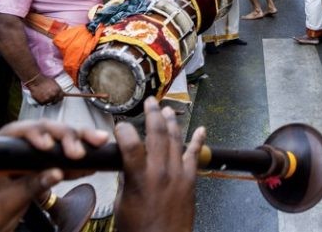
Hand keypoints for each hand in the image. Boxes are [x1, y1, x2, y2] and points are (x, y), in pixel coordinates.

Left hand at [0, 120, 108, 231]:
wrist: (2, 217)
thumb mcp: (11, 199)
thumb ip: (32, 185)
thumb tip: (56, 173)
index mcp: (5, 148)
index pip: (22, 131)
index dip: (37, 134)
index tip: (48, 146)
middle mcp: (23, 143)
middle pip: (48, 130)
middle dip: (68, 137)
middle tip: (79, 152)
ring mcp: (39, 149)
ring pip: (63, 137)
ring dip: (82, 140)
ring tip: (99, 141)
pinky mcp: (51, 160)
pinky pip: (68, 153)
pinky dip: (82, 158)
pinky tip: (92, 162)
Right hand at [26, 75, 63, 105]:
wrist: (35, 81)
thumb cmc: (44, 81)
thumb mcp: (54, 83)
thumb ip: (59, 89)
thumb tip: (64, 93)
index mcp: (58, 91)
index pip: (61, 98)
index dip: (59, 98)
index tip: (57, 98)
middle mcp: (54, 95)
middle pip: (55, 101)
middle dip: (53, 100)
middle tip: (49, 97)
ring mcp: (48, 99)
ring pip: (49, 103)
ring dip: (47, 101)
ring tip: (44, 96)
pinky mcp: (42, 101)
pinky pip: (43, 104)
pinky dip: (42, 102)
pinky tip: (40, 97)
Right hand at [114, 97, 205, 231]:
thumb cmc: (138, 230)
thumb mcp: (122, 205)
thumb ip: (126, 181)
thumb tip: (127, 165)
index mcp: (140, 178)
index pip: (130, 144)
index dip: (124, 130)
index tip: (120, 124)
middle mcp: (161, 171)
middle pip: (157, 133)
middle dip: (152, 114)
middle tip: (149, 102)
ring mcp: (178, 174)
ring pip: (175, 139)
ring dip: (171, 122)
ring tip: (166, 110)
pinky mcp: (190, 180)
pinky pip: (195, 155)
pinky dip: (198, 140)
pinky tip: (201, 129)